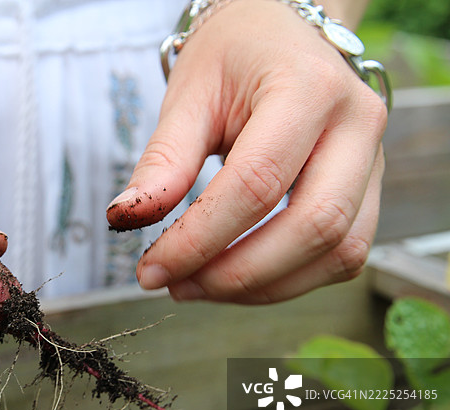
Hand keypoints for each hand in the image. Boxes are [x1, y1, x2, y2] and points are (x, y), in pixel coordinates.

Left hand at [106, 0, 386, 303]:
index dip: (201, 239)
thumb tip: (124, 219)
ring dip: (264, 287)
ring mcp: (373, 162)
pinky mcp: (368, 192)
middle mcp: (357, 126)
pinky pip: (341, 255)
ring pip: (338, 252)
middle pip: (313, 227)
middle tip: (177, 286)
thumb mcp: (188, 95)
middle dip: (237, 274)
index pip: (256, 184)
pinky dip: (287, 280)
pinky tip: (237, 275)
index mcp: (309, 89)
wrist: (279, 36)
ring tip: (199, 285)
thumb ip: (162, 160)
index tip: (153, 269)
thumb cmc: (233, 57)